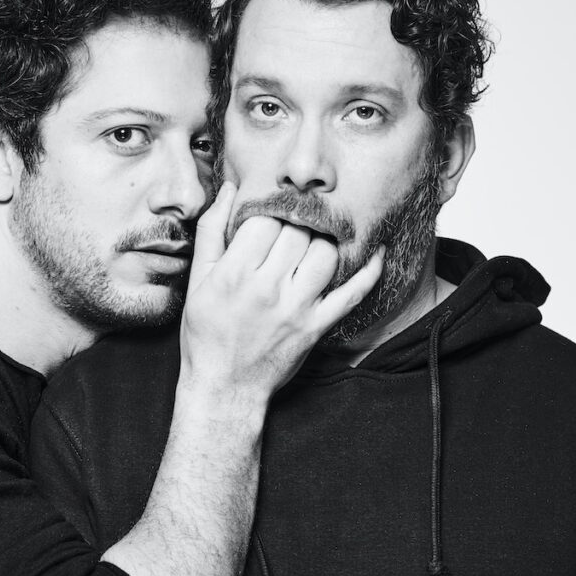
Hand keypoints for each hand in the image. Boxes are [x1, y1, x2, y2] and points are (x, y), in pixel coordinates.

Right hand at [178, 182, 382, 403]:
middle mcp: (267, 288)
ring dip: (322, 242)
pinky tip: (378, 252)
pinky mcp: (317, 327)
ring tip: (312, 244)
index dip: (268, 213)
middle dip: (295, 225)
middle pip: (297, 233)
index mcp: (234, 273)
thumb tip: (230, 189)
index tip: (267, 220)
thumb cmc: (206, 332)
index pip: (265, 220)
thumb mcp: (198, 280)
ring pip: (325, 253)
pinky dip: (370, 270)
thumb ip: (211, 231)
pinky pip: (353, 293)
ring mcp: (296, 309)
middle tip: (291, 230)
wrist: (225, 387)